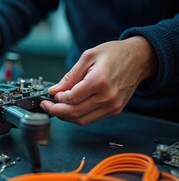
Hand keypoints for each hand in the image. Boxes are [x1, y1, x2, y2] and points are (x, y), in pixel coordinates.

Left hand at [40, 36, 157, 124]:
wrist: (139, 58)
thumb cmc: (115, 54)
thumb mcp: (88, 57)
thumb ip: (70, 76)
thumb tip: (55, 90)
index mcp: (99, 81)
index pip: (72, 98)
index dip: (58, 99)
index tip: (52, 95)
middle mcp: (107, 96)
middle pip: (75, 112)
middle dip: (56, 111)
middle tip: (46, 105)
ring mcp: (112, 106)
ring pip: (82, 120)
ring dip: (65, 116)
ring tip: (56, 108)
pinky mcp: (114, 110)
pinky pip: (91, 119)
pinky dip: (77, 116)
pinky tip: (70, 109)